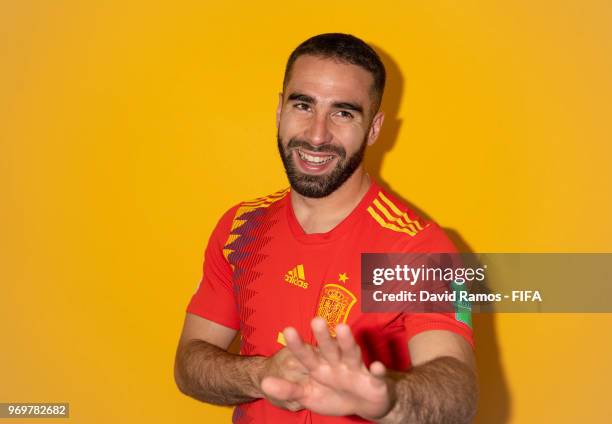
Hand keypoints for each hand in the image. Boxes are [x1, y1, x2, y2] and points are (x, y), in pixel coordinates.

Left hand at [261, 317, 396, 419]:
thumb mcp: (309, 395)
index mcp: (321, 366)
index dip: (298, 345)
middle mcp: (337, 363)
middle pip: (328, 348)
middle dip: (322, 336)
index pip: (306, 355)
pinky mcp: (375, 381)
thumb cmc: (334, 394)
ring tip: (342, 328)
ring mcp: (356, 370)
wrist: (366, 403)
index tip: (287, 330)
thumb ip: (288, 390)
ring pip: (351, 354)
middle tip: (315, 320)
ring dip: (347, 342)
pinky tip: (376, 366)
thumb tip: (264, 384)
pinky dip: (378, 371)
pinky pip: (377, 376)